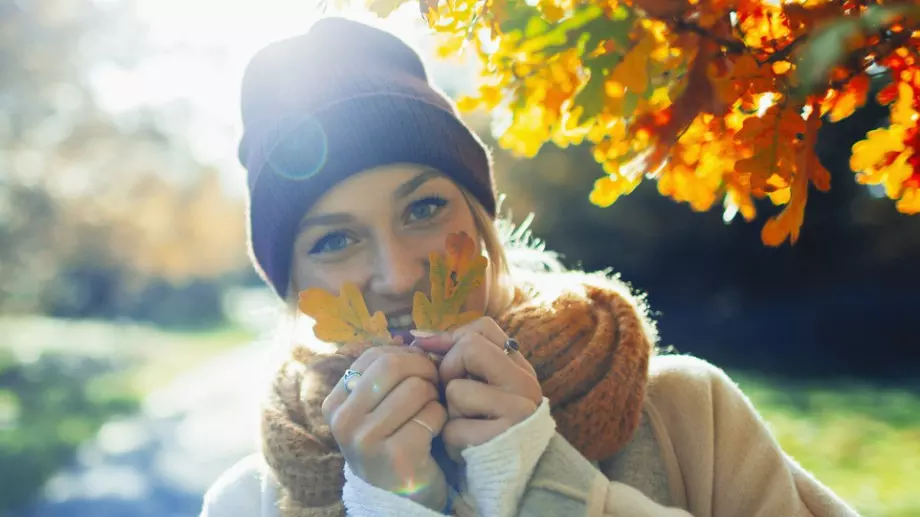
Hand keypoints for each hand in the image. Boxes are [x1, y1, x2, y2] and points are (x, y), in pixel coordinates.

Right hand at [322, 344, 448, 510]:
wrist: (403, 496)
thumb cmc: (394, 441)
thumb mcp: (378, 406)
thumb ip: (388, 373)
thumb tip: (415, 336)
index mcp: (334, 402)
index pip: (374, 356)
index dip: (405, 355)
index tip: (419, 370)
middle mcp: (343, 421)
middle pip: (392, 365)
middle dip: (423, 368)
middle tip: (434, 383)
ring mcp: (365, 440)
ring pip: (415, 387)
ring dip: (434, 395)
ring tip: (432, 409)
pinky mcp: (395, 456)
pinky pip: (431, 413)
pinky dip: (441, 417)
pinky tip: (435, 431)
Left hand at [411, 318, 542, 461]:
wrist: (504, 479)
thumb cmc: (481, 427)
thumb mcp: (475, 387)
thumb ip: (454, 356)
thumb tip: (415, 335)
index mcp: (520, 368)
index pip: (485, 328)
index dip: (453, 338)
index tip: (435, 354)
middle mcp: (526, 385)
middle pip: (469, 347)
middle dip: (449, 370)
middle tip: (454, 397)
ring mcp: (517, 412)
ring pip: (456, 389)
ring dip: (449, 410)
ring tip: (463, 425)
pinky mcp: (500, 439)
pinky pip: (453, 426)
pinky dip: (450, 438)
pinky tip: (463, 447)